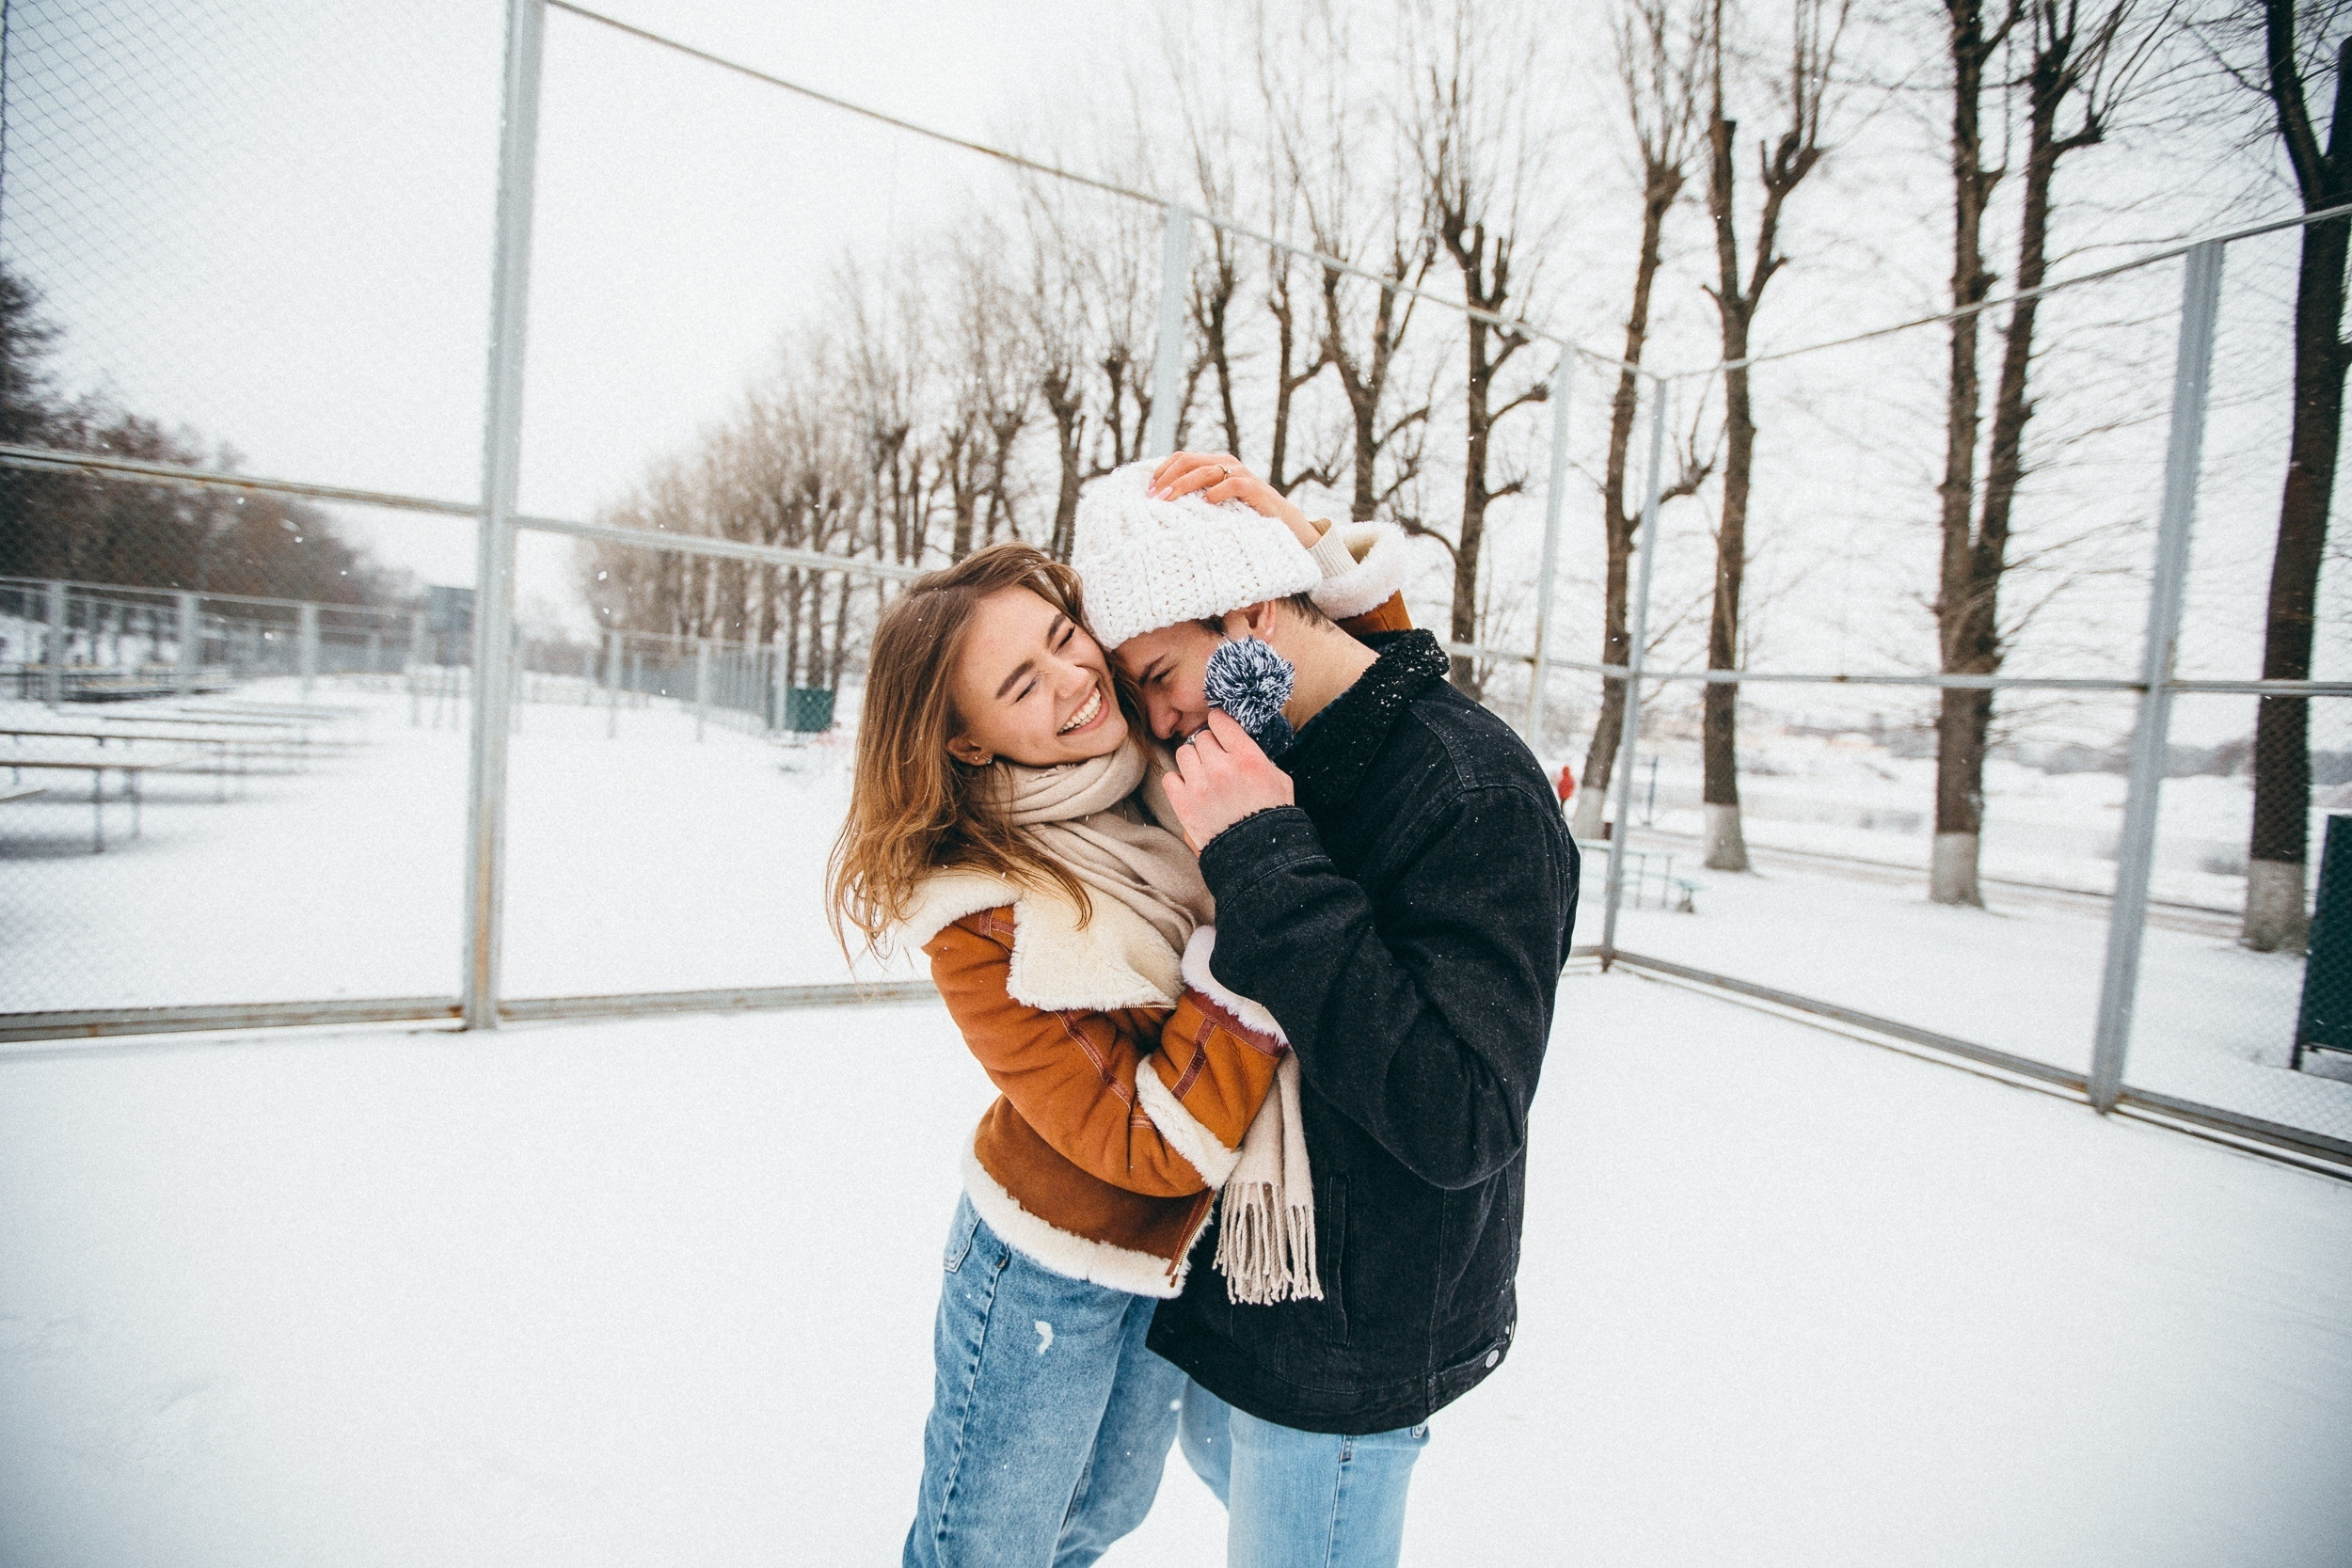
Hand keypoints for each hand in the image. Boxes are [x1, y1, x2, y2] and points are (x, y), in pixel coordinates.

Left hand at [1148, 452, 1320, 550]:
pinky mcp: (1254, 487)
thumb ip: (1195, 498)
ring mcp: (1240, 473)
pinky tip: (1205, 503)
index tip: (1147, 492)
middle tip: (1153, 498)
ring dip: (1183, 485)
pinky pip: (1232, 483)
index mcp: (1213, 464)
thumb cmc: (1244, 516)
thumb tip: (1161, 505)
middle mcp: (1225, 463)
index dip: (1161, 472)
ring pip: (1205, 471)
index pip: (1180, 458)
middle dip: (1167, 477)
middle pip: (1187, 461)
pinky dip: (1216, 492)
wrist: (1283, 523)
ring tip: (1168, 500)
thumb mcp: (1215, 505)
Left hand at [1161, 710, 1295, 851]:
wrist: (1258, 856)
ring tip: (1203, 775)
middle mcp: (1221, 767)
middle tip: (1216, 761)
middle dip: (1209, 747)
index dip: (1220, 724)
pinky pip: (1170, 778)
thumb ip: (1257, 758)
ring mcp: (1200, 786)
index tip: (1220, 731)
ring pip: (1183, 753)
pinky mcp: (1184, 804)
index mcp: (1247, 758)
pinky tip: (1191, 790)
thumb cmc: (1273, 817)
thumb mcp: (1279, 780)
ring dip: (1193, 761)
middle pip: (1201, 737)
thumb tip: (1239, 744)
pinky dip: (1178, 782)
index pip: (1220, 721)